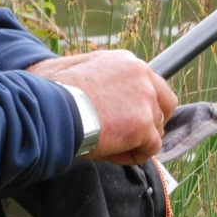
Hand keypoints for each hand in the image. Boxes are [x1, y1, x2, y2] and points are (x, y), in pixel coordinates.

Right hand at [26, 50, 177, 164]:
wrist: (52, 108)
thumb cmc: (52, 91)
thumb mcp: (77, 68)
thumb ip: (100, 77)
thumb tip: (97, 89)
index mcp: (126, 61)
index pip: (150, 84)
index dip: (144, 105)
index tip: (129, 118)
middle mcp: (141, 74)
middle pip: (164, 104)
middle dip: (153, 122)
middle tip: (135, 137)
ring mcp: (145, 99)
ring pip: (156, 128)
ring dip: (137, 141)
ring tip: (110, 146)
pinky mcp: (144, 124)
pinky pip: (151, 148)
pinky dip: (134, 155)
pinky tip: (112, 154)